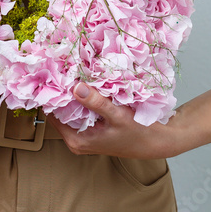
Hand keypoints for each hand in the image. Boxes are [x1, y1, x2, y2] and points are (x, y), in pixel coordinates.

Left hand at [44, 81, 181, 158]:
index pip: (53, 115)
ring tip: (75, 73)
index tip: (56, 75)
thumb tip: (76, 88)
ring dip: (74, 94)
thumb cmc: (139, 133)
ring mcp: (84, 135)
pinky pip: (81, 112)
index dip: (54, 95)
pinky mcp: (92, 130)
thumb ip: (96, 103)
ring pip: (71, 110)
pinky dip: (83, 99)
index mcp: (77, 140)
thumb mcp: (117, 116)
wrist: (157, 142)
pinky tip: (88, 84)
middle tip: (65, 69)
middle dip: (64, 92)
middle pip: (60, 112)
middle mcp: (77, 140)